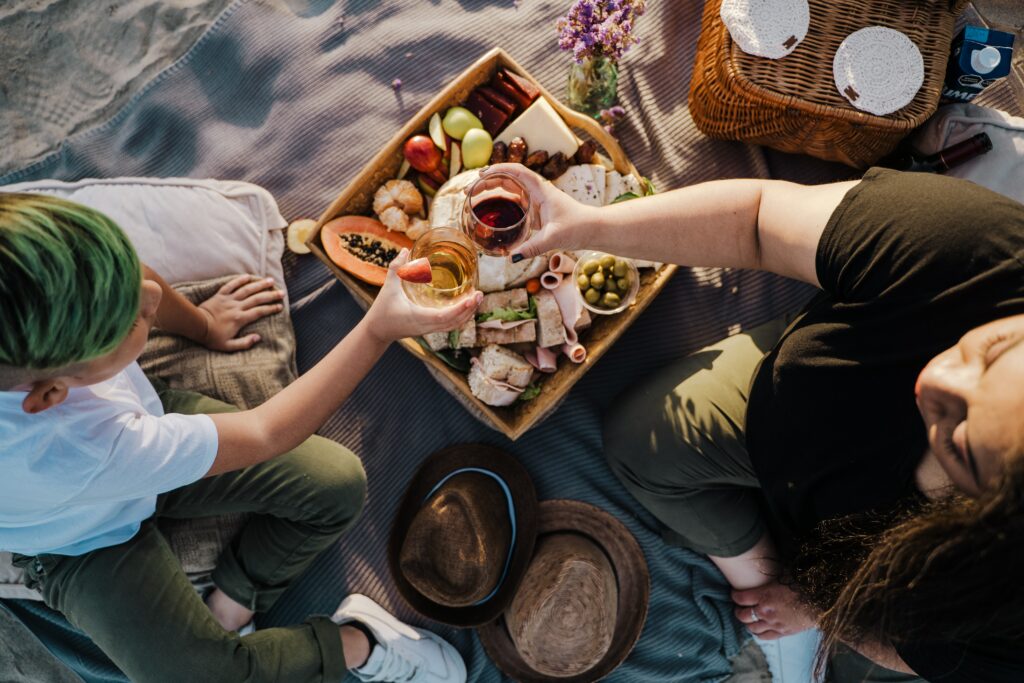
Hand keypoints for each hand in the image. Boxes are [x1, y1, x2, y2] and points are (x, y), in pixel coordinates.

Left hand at [197, 275, 285, 351]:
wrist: (196, 326)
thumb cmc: (212, 337)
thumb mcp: (228, 346)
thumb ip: (244, 343)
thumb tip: (258, 338)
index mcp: (240, 319)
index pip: (260, 312)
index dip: (271, 309)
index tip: (280, 306)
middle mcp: (237, 307)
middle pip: (257, 299)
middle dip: (271, 295)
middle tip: (281, 292)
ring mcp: (228, 300)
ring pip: (247, 290)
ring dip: (259, 285)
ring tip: (270, 281)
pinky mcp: (220, 295)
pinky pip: (231, 285)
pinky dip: (239, 280)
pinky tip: (248, 276)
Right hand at [364, 249, 481, 342]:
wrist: (377, 331)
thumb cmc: (382, 310)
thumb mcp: (388, 287)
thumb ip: (397, 268)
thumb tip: (406, 249)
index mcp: (418, 317)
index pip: (444, 316)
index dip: (460, 309)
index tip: (472, 298)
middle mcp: (427, 326)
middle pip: (455, 322)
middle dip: (470, 309)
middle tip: (480, 294)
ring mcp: (429, 330)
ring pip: (454, 326)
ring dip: (467, 314)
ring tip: (477, 299)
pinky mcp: (430, 329)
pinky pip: (450, 326)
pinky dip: (461, 317)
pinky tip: (466, 306)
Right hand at [481, 163, 594, 259]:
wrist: (594, 230)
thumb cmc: (578, 228)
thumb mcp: (553, 238)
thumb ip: (532, 247)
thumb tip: (511, 257)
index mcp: (541, 190)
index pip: (516, 172)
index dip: (497, 169)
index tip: (480, 174)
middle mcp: (538, 192)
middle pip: (509, 179)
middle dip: (488, 181)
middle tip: (469, 190)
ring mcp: (537, 201)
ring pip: (511, 191)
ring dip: (493, 191)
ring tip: (474, 198)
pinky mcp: (537, 212)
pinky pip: (515, 204)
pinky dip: (501, 204)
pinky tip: (491, 213)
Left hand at [733, 580, 818, 639]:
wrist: (821, 600)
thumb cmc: (803, 583)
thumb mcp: (783, 574)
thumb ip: (771, 575)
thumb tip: (763, 563)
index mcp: (764, 595)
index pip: (740, 597)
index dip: (735, 595)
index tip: (734, 593)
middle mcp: (765, 611)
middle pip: (743, 615)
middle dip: (738, 611)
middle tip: (739, 608)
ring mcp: (774, 624)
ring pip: (752, 628)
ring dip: (747, 623)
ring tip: (748, 619)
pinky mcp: (783, 632)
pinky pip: (765, 637)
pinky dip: (759, 634)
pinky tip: (758, 630)